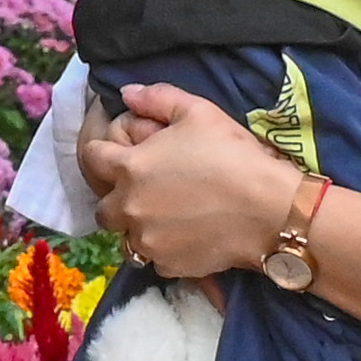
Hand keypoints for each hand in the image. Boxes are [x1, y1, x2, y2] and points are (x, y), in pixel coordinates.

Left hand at [76, 83, 299, 276]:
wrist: (269, 209)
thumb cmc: (232, 154)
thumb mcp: (197, 111)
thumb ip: (155, 98)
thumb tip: (127, 93)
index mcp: (129, 168)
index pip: (91, 159)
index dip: (103, 153)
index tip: (120, 153)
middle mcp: (130, 207)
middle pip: (103, 209)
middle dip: (116, 199)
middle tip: (143, 191)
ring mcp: (149, 241)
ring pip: (126, 239)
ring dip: (137, 228)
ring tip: (162, 218)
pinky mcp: (171, 266)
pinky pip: (154, 260)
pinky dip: (163, 250)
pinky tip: (184, 238)